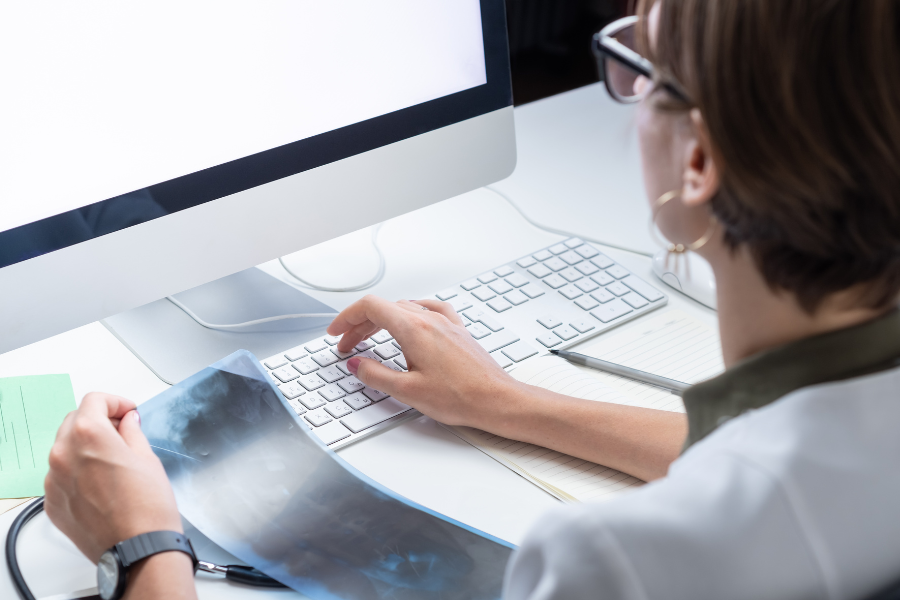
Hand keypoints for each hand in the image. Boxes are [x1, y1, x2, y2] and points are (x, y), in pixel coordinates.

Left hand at [44, 393, 181, 562]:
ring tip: (111, 459)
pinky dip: (76, 471)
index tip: (127, 411)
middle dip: (97, 420)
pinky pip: (60, 476)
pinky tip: (100, 482)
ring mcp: (54, 481)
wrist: (138, 548)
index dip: (115, 402)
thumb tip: (127, 422)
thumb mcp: (147, 458)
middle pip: (74, 421)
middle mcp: (63, 455)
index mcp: (88, 435)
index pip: (93, 401)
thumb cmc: (147, 507)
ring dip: (84, 446)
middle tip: (121, 430)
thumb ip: (131, 433)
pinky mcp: (53, 503)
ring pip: (64, 449)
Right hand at [326, 295, 519, 426]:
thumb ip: (375, 375)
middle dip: (360, 325)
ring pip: (405, 308)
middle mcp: (430, 319)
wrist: (497, 400)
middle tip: (347, 346)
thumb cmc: (460, 397)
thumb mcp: (407, 392)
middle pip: (385, 308)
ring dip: (382, 320)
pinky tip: (410, 320)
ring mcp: (446, 323)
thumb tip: (356, 364)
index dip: (347, 318)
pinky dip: (410, 314)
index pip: (370, 307)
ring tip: (371, 338)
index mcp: (414, 329)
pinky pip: (429, 310)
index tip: (336, 333)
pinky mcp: (457, 331)